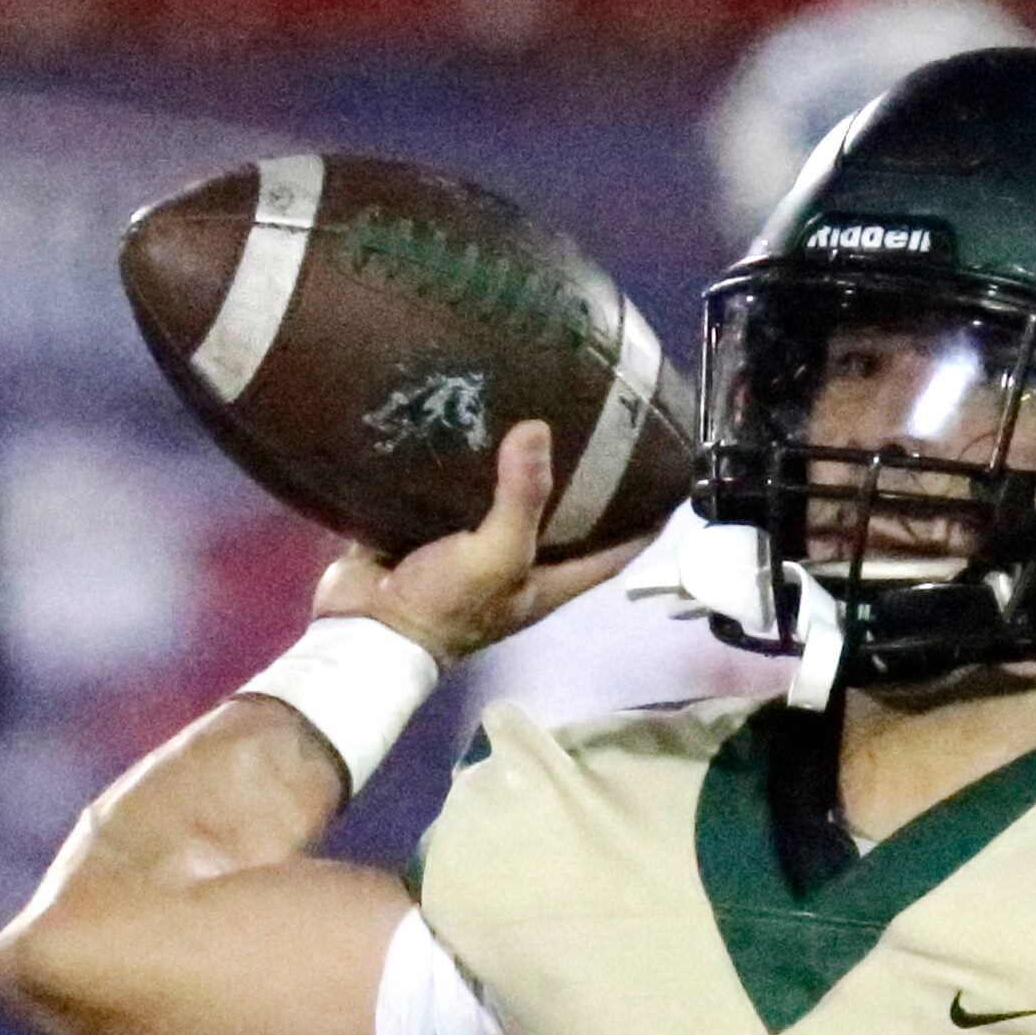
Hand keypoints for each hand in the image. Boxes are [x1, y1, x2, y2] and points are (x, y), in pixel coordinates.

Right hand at [311, 421, 652, 664]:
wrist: (365, 630)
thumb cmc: (446, 607)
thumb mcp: (496, 556)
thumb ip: (521, 498)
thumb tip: (539, 429)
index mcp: (550, 579)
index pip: (616, 550)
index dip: (646, 521)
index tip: (670, 477)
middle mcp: (521, 562)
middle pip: (568, 518)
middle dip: (587, 478)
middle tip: (604, 419)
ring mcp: (476, 545)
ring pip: (511, 498)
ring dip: (524, 463)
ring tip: (543, 404)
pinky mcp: (433, 528)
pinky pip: (458, 489)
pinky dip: (467, 461)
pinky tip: (475, 417)